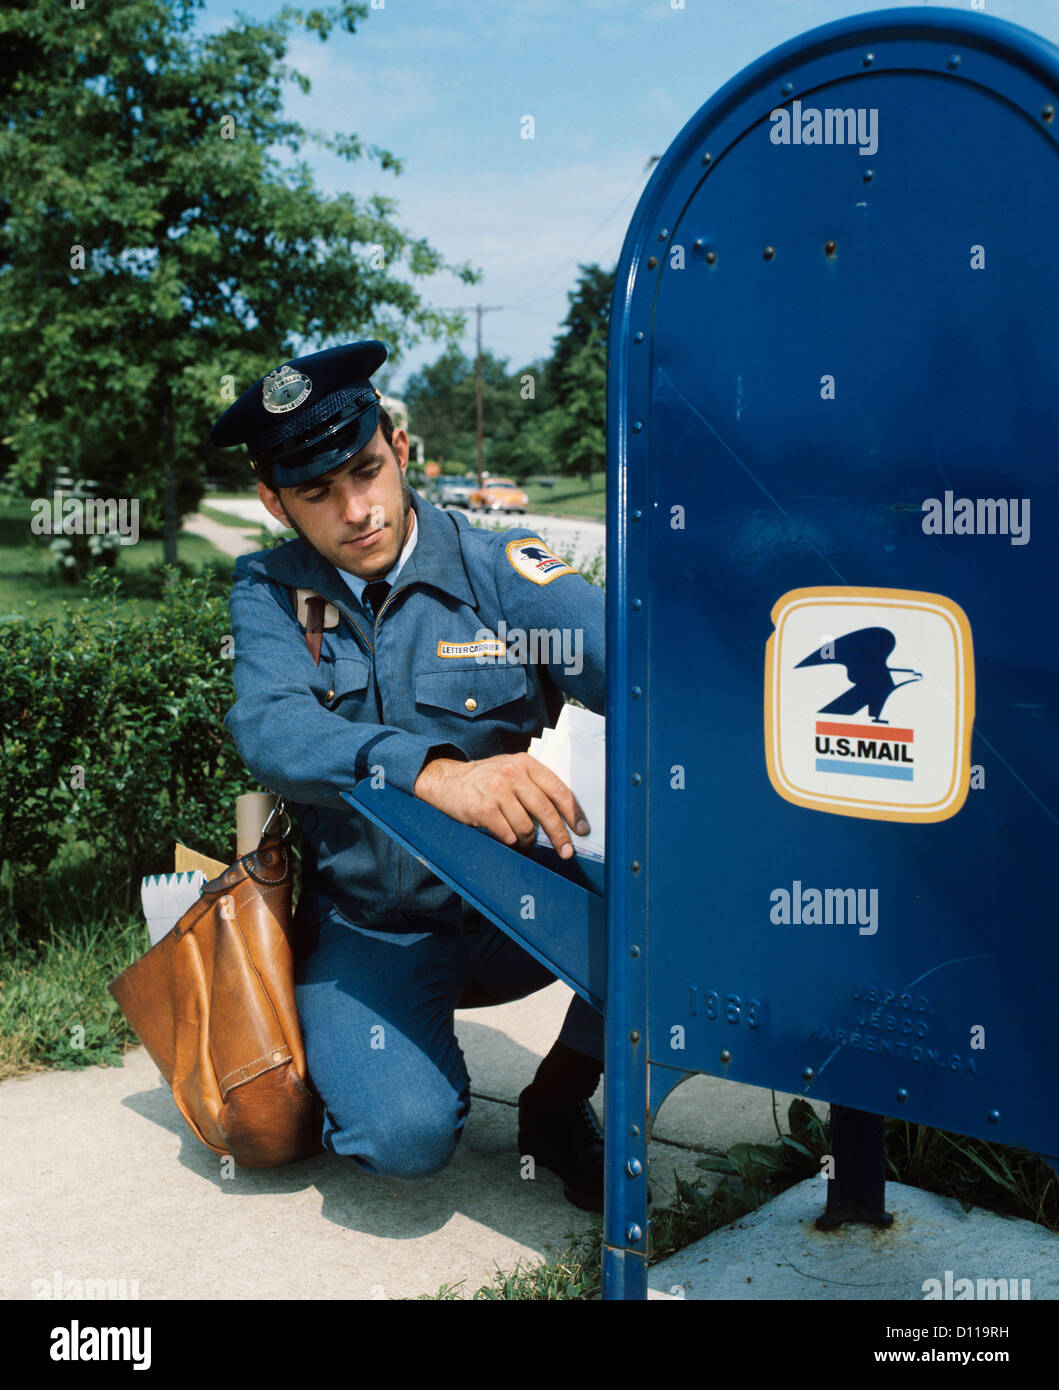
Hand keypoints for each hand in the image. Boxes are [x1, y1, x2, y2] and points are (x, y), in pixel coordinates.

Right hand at [413, 752, 589, 859]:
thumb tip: (563, 815)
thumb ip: (534, 784)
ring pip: (527, 827)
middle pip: (546, 811)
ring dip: (528, 842)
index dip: (574, 813)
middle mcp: (513, 774)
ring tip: (525, 844)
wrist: (447, 780)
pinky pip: (508, 834)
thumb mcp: (511, 769)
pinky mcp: (484, 808)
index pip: (558, 790)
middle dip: (560, 836)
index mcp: (526, 764)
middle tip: (566, 852)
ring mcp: (498, 790)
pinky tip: (508, 841)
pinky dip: (511, 842)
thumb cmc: (484, 779)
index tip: (582, 830)